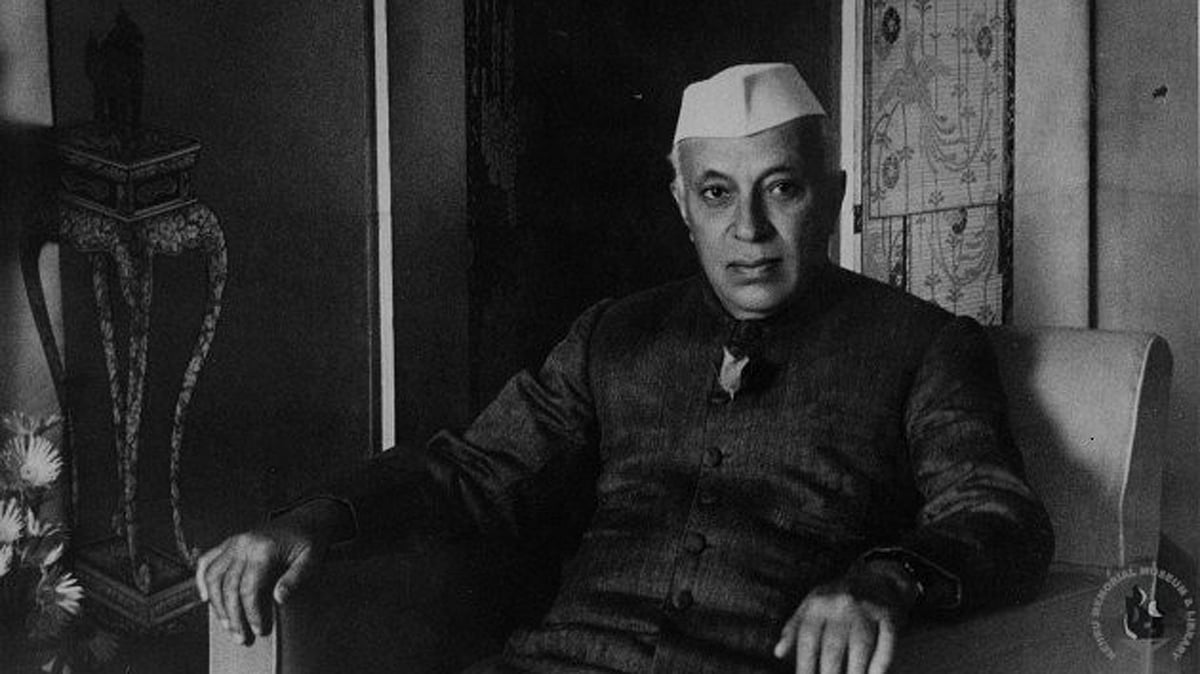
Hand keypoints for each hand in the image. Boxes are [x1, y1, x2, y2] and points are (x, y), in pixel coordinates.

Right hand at [194, 499, 349, 644]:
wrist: (306, 518)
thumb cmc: (309, 540)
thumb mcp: (311, 559)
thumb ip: (295, 578)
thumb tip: (278, 599)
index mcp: (264, 549)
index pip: (249, 589)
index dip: (251, 613)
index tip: (259, 629)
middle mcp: (244, 544)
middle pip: (228, 587)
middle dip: (233, 616)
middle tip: (241, 637)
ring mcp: (234, 542)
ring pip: (213, 577)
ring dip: (216, 604)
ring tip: (227, 624)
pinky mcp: (229, 543)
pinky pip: (207, 561)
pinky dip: (201, 579)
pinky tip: (205, 598)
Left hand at [773, 559, 918, 673]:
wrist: (875, 577)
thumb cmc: (836, 599)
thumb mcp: (811, 605)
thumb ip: (794, 628)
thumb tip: (778, 652)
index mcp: (818, 603)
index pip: (807, 639)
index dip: (804, 665)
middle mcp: (841, 604)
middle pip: (833, 646)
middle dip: (829, 673)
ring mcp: (866, 608)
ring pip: (861, 645)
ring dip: (855, 671)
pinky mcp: (889, 613)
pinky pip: (887, 640)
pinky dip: (882, 660)